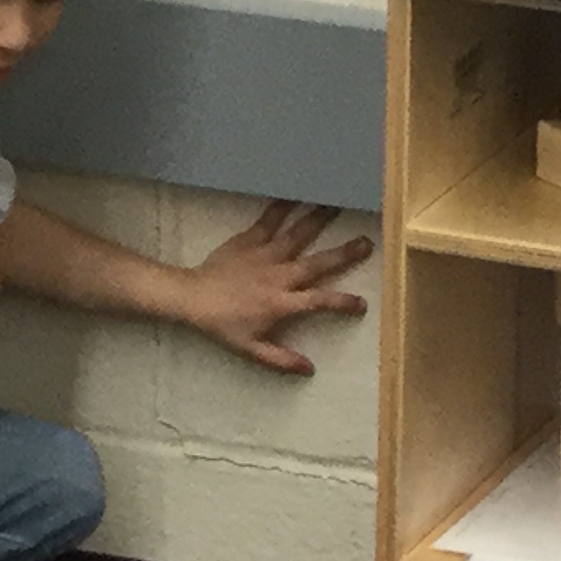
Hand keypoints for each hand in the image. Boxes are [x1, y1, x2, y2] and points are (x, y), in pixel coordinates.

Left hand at [179, 201, 371, 374]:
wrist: (193, 297)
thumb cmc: (223, 325)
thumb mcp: (251, 349)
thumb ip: (281, 359)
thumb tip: (310, 369)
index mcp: (282, 303)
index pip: (320, 301)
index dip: (343, 303)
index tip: (362, 303)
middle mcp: (280, 275)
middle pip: (318, 263)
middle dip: (344, 254)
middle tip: (367, 242)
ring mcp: (266, 254)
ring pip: (299, 235)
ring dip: (320, 220)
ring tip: (338, 205)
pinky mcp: (250, 239)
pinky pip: (270, 219)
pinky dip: (284, 205)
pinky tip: (298, 191)